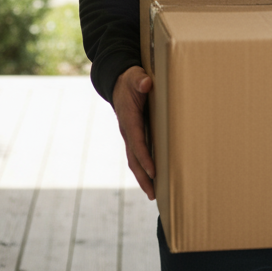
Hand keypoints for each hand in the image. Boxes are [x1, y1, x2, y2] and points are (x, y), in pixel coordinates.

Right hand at [113, 65, 155, 199]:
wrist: (117, 82)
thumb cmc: (129, 79)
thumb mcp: (134, 76)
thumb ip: (140, 79)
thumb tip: (146, 84)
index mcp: (129, 118)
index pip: (137, 141)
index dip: (145, 157)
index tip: (153, 171)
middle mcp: (127, 131)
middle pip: (133, 159)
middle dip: (142, 177)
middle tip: (152, 194)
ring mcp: (129, 135)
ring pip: (134, 160)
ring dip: (143, 177)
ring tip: (153, 194)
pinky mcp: (134, 136)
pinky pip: (138, 155)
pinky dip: (144, 168)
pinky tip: (154, 178)